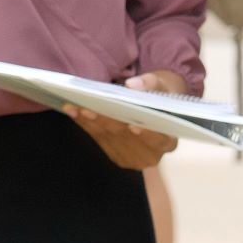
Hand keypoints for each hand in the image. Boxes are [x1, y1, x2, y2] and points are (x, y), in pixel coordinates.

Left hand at [63, 70, 186, 169]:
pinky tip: (74, 111)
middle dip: (107, 121)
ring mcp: (131, 158)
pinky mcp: (114, 154)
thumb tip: (133, 85)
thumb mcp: (161, 85)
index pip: (159, 140)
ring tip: (77, 108)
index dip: (147, 134)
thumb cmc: (160, 96)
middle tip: (89, 108)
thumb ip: (151, 84)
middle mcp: (150, 155)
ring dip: (91, 122)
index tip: (133, 126)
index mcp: (168, 141)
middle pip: (127, 138)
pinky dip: (86, 123)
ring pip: (108, 138)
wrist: (153, 108)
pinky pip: (98, 138)